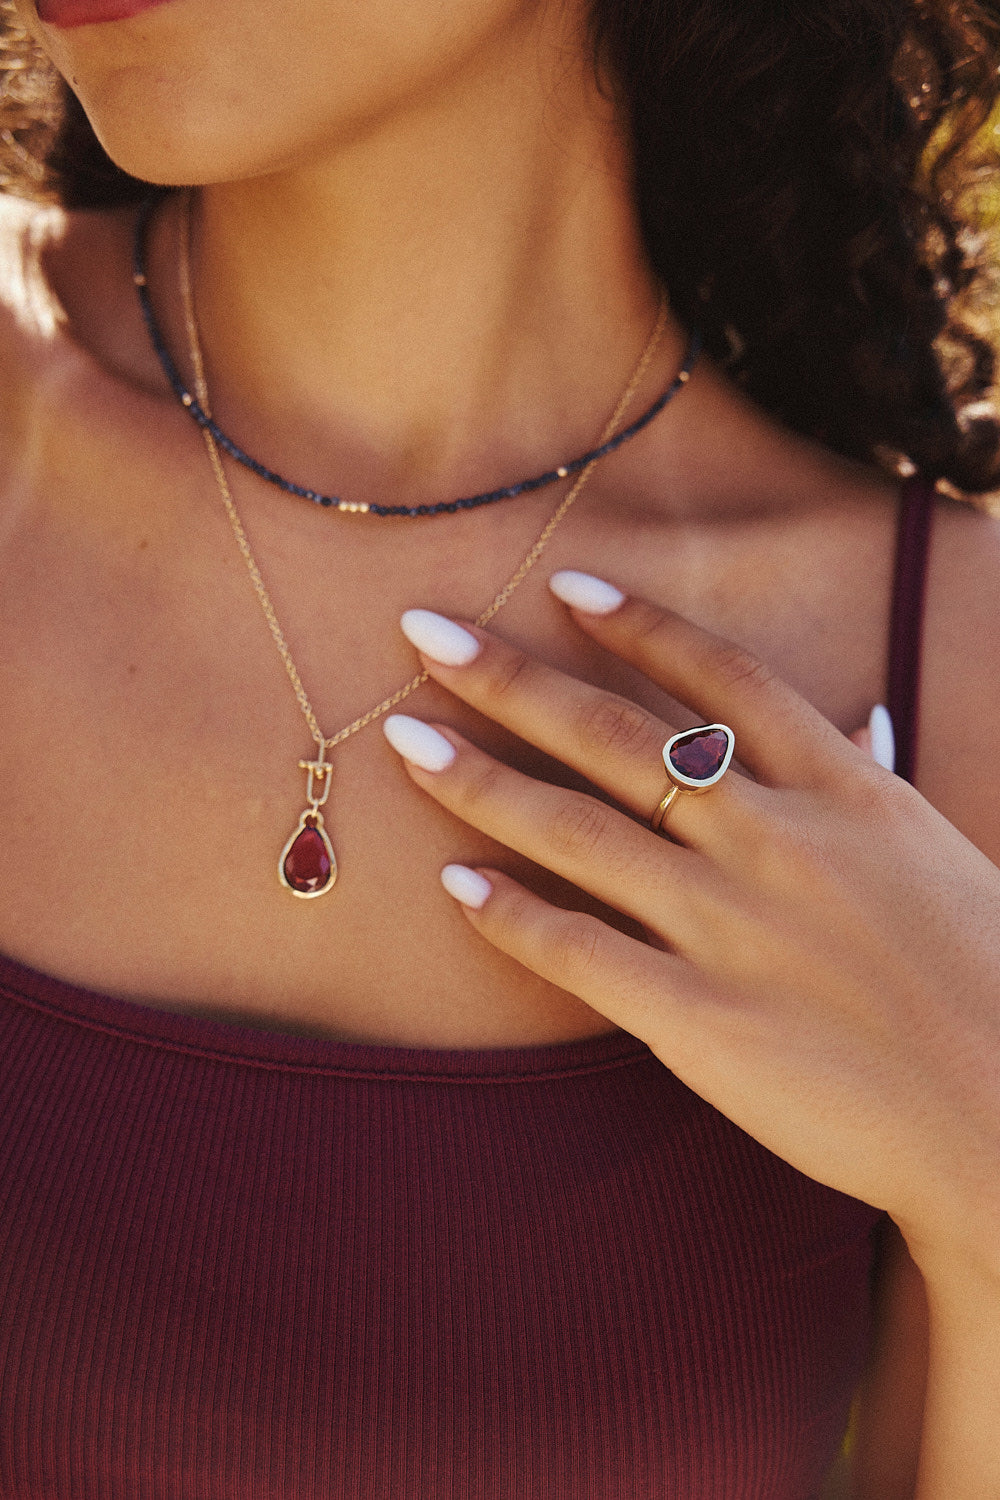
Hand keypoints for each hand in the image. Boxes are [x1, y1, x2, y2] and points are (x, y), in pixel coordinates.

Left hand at [382, 571, 999, 1284]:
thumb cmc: (987, 980)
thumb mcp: (934, 853)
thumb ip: (868, 783)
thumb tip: (847, 723)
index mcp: (843, 791)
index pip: (723, 677)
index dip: (637, 623)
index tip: (564, 585)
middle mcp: (775, 841)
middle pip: (617, 734)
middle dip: (511, 677)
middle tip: (424, 632)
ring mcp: (732, 928)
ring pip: (576, 828)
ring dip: (479, 778)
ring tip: (405, 739)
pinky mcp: (702, 1019)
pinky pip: (578, 949)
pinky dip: (509, 911)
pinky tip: (454, 880)